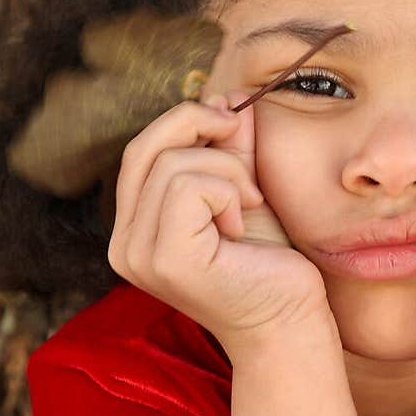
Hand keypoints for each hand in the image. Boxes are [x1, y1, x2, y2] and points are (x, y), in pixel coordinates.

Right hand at [107, 93, 329, 351]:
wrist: (290, 322)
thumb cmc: (270, 263)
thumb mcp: (245, 189)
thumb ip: (231, 146)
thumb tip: (230, 93)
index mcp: (134, 230)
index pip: (141, 151)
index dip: (187, 123)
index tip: (234, 126)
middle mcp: (124, 245)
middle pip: (147, 147)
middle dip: (202, 131)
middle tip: (245, 148)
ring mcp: (138, 256)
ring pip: (172, 164)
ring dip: (227, 173)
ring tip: (250, 206)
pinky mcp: (165, 260)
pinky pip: (188, 186)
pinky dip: (227, 191)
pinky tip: (242, 224)